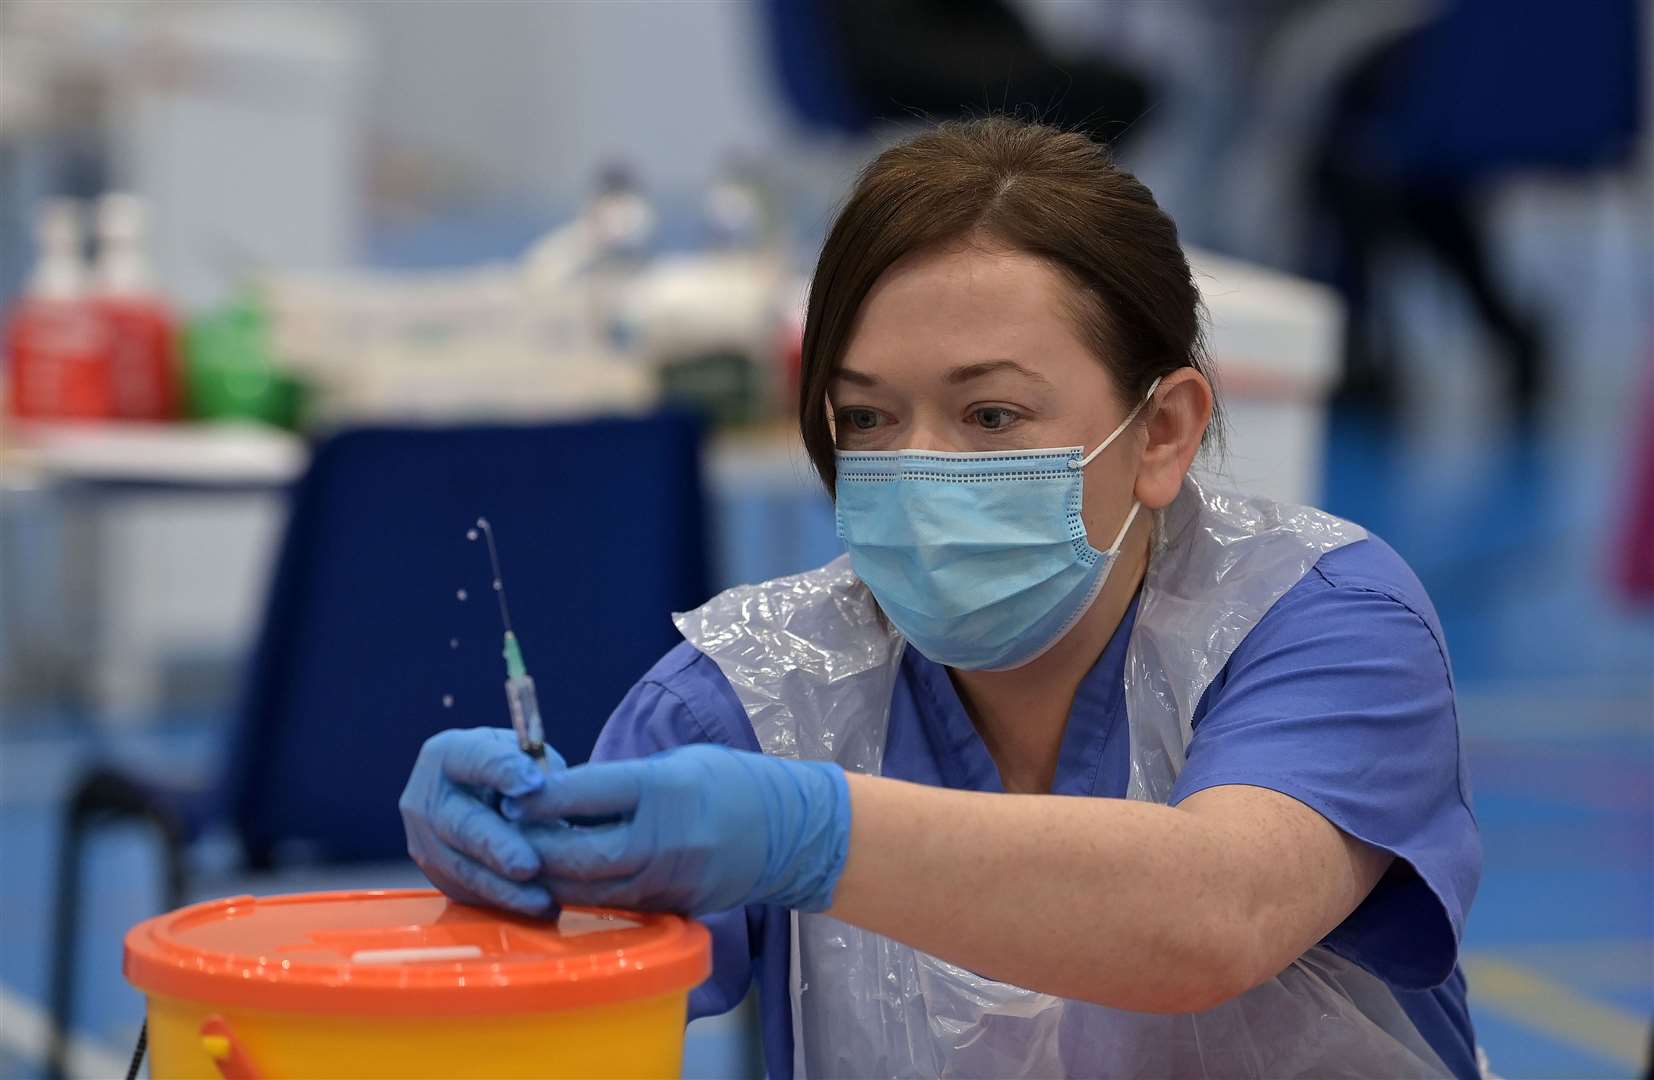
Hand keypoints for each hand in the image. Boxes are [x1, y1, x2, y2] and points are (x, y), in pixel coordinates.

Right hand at [399, 727, 563, 914]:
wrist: (478, 794)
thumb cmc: (511, 769)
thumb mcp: (523, 753)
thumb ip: (538, 771)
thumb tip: (552, 799)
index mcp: (449, 754)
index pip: (475, 760)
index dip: (504, 771)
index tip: (535, 783)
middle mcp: (426, 796)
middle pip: (461, 824)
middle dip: (497, 847)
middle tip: (529, 865)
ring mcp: (423, 838)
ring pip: (462, 868)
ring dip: (504, 889)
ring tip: (541, 900)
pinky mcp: (434, 871)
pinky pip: (466, 891)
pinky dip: (502, 902)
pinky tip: (537, 908)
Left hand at [502, 744, 850, 915]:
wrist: (788, 831)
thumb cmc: (728, 783)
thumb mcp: (674, 764)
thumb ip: (618, 783)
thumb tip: (555, 795)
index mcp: (662, 790)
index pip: (582, 794)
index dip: (538, 797)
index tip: (510, 793)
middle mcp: (663, 840)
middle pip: (576, 856)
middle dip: (533, 847)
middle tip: (507, 833)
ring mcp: (668, 881)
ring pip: (588, 891)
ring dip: (551, 878)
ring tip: (526, 860)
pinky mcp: (672, 908)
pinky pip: (614, 906)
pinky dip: (583, 895)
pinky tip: (564, 881)